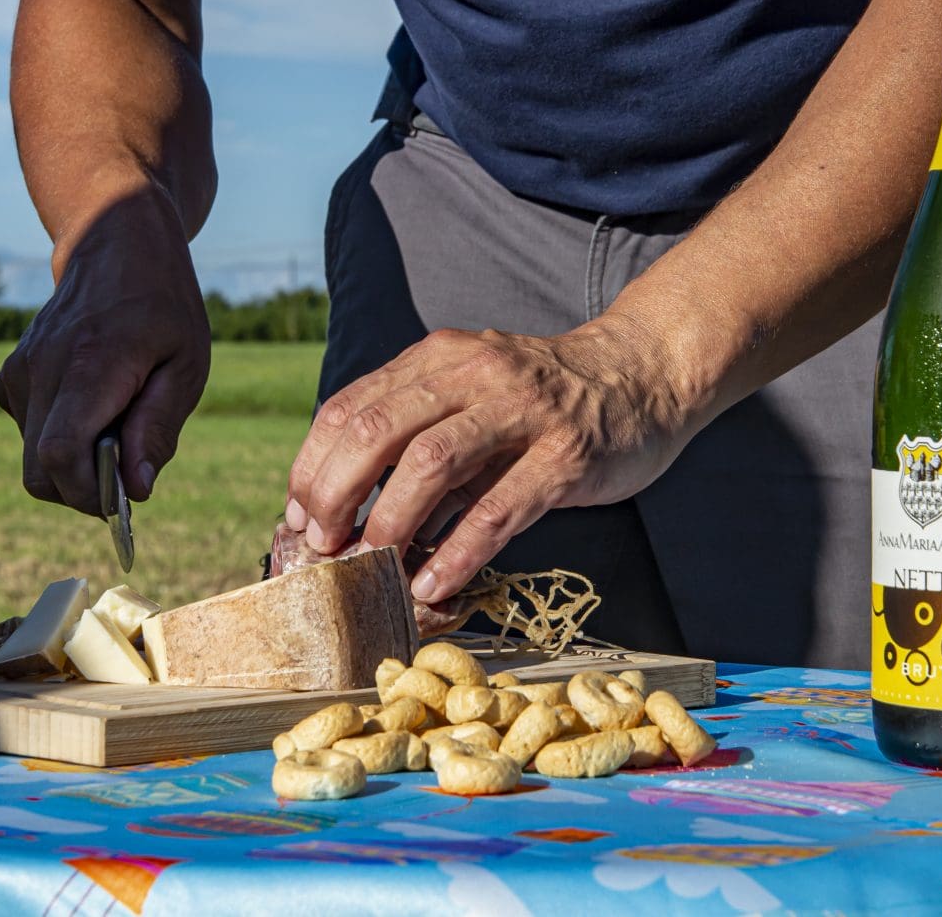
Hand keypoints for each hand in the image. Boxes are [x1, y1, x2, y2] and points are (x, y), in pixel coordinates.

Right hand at [0, 184, 210, 513]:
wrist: (116, 244)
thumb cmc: (163, 306)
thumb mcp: (186, 364)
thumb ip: (158, 428)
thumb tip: (136, 490)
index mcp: (90, 364)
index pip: (59, 454)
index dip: (88, 491)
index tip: (125, 493)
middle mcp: (41, 369)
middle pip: (39, 471)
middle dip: (82, 490)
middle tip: (126, 469)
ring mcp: (18, 372)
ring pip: (33, 459)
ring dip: (75, 464)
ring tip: (117, 422)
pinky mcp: (9, 377)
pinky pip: (28, 434)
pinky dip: (59, 441)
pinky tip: (92, 408)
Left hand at [284, 317, 699, 603]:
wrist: (643, 376)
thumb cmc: (545, 401)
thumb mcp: (472, 395)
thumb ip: (418, 437)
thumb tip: (346, 508)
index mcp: (438, 358)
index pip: (350, 407)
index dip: (312, 466)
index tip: (299, 517)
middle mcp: (474, 373)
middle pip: (377, 430)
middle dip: (335, 494)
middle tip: (324, 546)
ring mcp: (522, 412)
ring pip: (430, 464)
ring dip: (389, 524)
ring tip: (373, 568)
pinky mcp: (566, 455)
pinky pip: (499, 509)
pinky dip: (456, 552)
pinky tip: (434, 584)